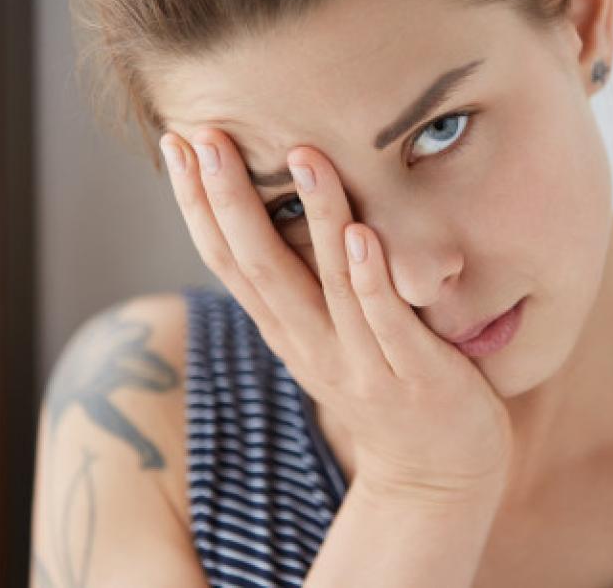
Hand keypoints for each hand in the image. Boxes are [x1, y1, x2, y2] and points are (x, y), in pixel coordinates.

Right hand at [159, 127, 513, 500]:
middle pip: (258, 265)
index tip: (176, 143)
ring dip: (315, 216)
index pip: (228, 259)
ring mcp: (360, 363)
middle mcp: (310, 344)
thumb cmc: (385, 386)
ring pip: (327, 282)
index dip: (198, 203)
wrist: (435, 476)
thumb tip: (277, 212)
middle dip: (229, 199)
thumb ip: (305, 283)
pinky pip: (385, 322)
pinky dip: (369, 279)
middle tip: (207, 136)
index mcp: (286, 329)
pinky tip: (359, 234)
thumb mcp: (329, 334)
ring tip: (303, 154)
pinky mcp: (411, 377)